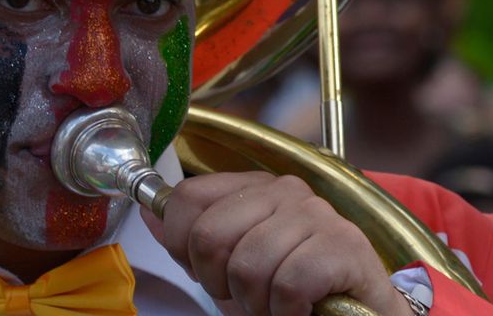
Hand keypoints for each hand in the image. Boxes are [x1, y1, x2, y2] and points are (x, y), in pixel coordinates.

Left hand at [150, 172, 412, 315]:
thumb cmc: (294, 297)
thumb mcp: (232, 271)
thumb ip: (194, 242)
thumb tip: (148, 212)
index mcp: (256, 189)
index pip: (189, 198)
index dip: (185, 247)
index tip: (212, 274)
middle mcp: (288, 191)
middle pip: (210, 235)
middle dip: (221, 283)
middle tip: (250, 297)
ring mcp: (318, 214)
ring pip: (248, 265)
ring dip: (258, 304)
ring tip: (279, 306)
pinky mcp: (344, 245)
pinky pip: (288, 283)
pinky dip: (288, 311)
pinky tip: (302, 310)